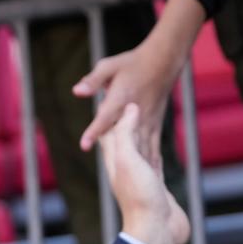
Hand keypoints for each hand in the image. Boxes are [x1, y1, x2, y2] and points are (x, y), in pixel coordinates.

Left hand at [72, 0, 206, 165]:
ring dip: (138, 163)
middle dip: (117, 156)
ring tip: (133, 183)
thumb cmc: (133, 62)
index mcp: (121, 98)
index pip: (106, 118)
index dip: (95, 131)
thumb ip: (94, 81)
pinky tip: (151, 176)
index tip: (85, 145)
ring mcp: (149, 120)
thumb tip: (77, 91)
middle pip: (125, 136)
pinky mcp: (156, 124)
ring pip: (142, 144)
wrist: (165, 60)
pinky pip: (153, 145)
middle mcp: (136, 112)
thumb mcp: (109, 66)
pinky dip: (151, 159)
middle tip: (114, 174)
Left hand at [100, 104, 188, 243]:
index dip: (110, 112)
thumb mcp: (128, 159)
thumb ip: (125, 133)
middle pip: (124, 138)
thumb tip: (127, 108)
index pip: (109, 130)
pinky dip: (154, 154)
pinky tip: (156, 153)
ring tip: (144, 122)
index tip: (112, 91)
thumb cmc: (139, 196)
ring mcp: (141, 177)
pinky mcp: (157, 186)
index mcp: (115, 159)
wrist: (156, 230)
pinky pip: (154, 164)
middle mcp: (125, 166)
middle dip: (125, 121)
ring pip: (140, 150)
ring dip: (141, 135)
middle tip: (131, 100)